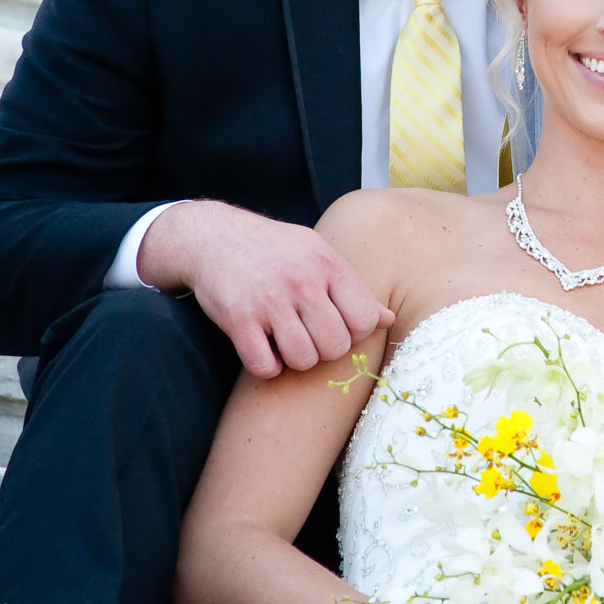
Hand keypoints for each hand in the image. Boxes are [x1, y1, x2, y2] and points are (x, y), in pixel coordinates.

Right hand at [137, 199, 393, 376]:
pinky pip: (264, 366)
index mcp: (328, 264)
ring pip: (303, 360)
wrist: (214, 236)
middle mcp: (302, 280)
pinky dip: (266, 367)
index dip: (354, 332)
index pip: (364, 320)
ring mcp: (269, 300)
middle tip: (309, 337)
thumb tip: (388, 319)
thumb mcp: (318, 254)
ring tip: (286, 342)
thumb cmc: (275, 249)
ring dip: (295, 360)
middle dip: (325, 350)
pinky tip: (263, 348)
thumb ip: (351, 287)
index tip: (336, 326)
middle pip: (335, 346)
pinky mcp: (238, 319)